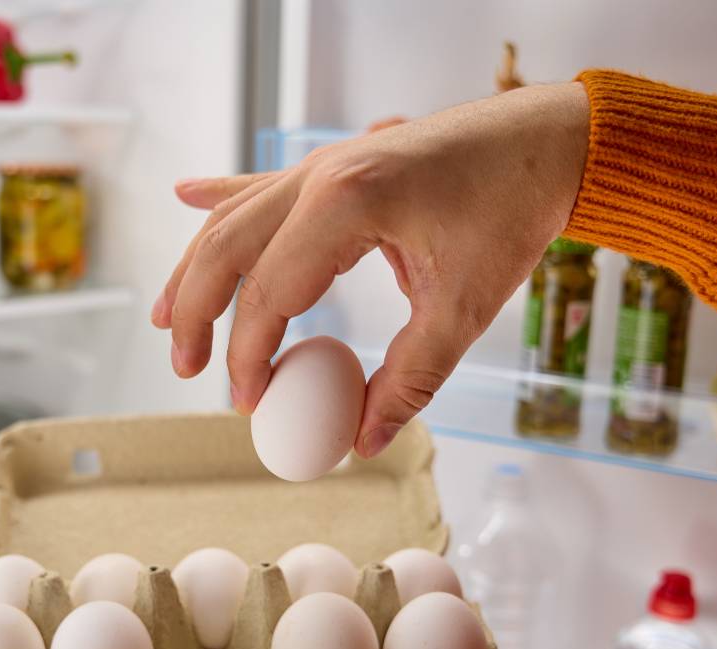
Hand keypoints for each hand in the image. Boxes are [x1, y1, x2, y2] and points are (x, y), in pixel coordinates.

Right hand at [154, 82, 588, 456]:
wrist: (550, 141)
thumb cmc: (513, 212)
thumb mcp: (466, 308)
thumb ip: (410, 379)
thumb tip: (361, 440)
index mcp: (347, 203)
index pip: (270, 292)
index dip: (249, 355)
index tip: (248, 403)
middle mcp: (319, 174)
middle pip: (226, 248)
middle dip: (197, 312)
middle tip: (185, 369)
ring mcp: (321, 162)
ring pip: (232, 216)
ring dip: (196, 267)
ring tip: (166, 316)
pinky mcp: (331, 162)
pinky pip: (260, 185)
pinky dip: (221, 199)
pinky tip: (185, 195)